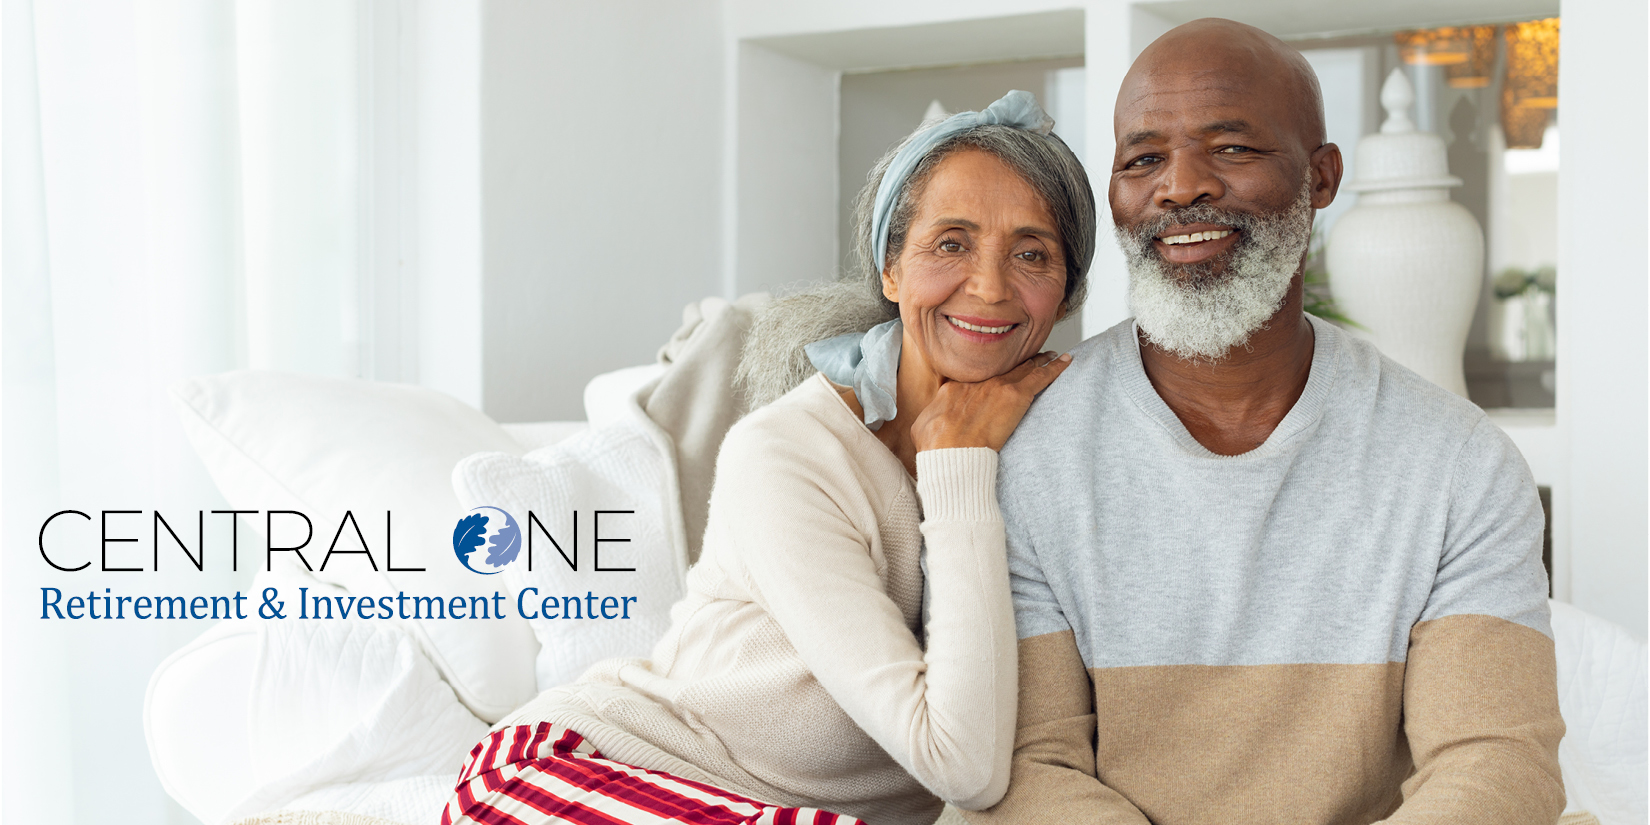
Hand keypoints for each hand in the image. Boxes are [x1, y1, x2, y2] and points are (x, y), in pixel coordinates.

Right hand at [910, 351, 1071, 452]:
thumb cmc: (935, 445)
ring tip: (1050, 355)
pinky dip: (1055, 368)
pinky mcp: (1016, 396)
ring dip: (1038, 360)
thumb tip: (931, 418)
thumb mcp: (922, 425)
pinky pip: (1041, 377)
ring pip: (1023, 367)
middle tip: (1027, 356)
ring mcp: (998, 385)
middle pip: (1002, 366)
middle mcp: (978, 380)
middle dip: (1016, 360)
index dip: (989, 369)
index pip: (977, 372)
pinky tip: (1065, 360)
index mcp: (956, 386)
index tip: (995, 369)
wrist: (951, 452)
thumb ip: (931, 415)